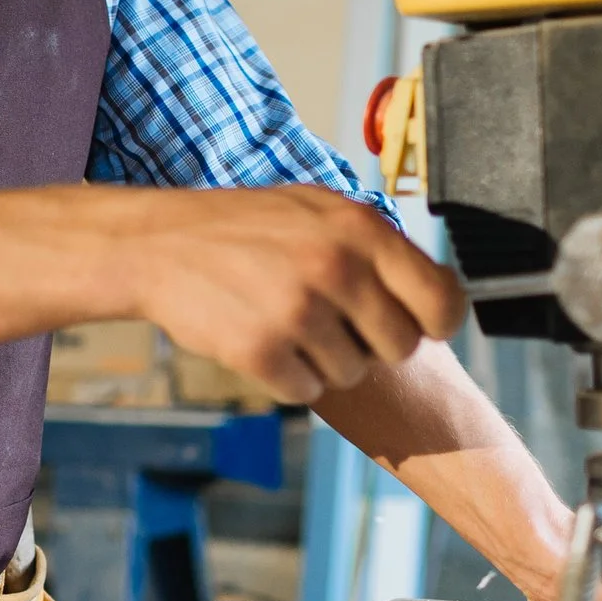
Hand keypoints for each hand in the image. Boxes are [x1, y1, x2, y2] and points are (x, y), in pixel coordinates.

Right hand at [120, 185, 463, 403]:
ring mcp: (298, 312)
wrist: (159, 245)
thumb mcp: (319, 209)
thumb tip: (438, 291)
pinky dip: (288, 376)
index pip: (443, 300)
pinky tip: (263, 339)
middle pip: (400, 347)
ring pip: (352, 374)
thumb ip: (377, 246)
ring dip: (325, 359)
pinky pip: (306, 390)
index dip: (436, 322)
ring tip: (289, 323)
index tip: (419, 325)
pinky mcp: (261, 352)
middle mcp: (336, 268)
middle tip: (336, 323)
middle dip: (373, 344)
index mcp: (361, 229)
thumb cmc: (244, 227)